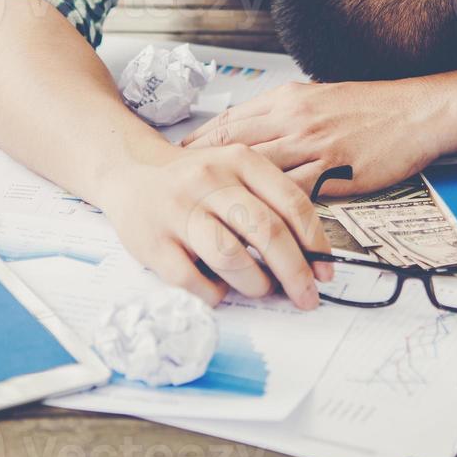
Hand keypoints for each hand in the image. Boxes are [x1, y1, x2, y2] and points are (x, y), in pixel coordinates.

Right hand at [97, 145, 332, 308]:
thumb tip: (310, 257)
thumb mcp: (236, 172)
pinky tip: (219, 287)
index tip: (325, 271)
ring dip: (256, 283)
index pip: (290, 202)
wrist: (130, 172)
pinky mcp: (153, 242)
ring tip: (260, 287)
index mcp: (239, 160)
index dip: (315, 242)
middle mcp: (209, 180)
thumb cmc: (195, 181)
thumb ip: (270, 202)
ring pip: (231, 257)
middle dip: (295, 272)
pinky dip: (215, 293)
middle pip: (266, 232)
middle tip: (306, 296)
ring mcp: (179, 211)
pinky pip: (194, 280)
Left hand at [181, 79, 446, 195]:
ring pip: (259, 173)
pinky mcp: (335, 172)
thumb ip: (287, 111)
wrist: (417, 112)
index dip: (203, 140)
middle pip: (235, 146)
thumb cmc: (373, 107)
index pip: (232, 120)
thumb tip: (257, 127)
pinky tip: (256, 225)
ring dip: (234, 194)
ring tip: (209, 213)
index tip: (182, 156)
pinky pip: (294, 195)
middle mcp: (295, 119)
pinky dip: (273, 211)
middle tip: (182, 188)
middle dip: (204, 168)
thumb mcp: (321, 96)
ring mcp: (314, 146)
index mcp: (289, 99)